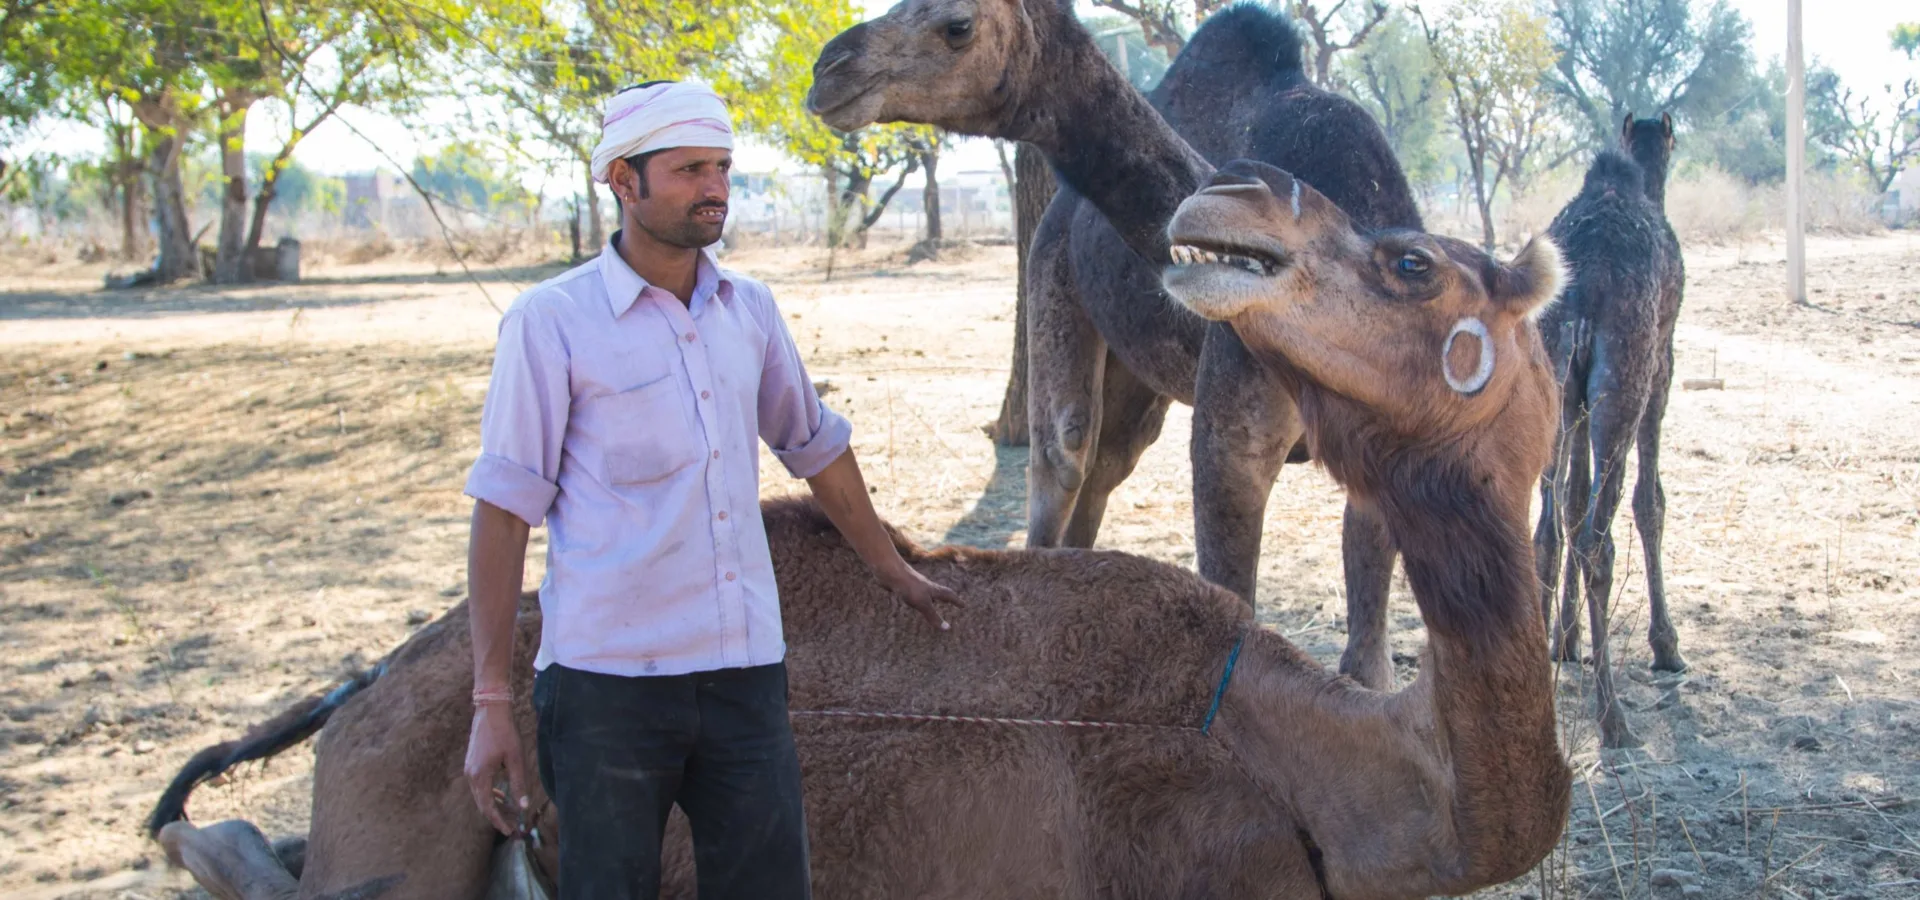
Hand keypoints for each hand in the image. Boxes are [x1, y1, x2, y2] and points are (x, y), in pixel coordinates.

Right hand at [464, 702, 529, 835]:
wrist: (491, 710)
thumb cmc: (505, 732)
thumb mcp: (515, 758)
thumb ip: (518, 783)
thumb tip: (523, 806)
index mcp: (480, 776)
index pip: (487, 807)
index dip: (498, 821)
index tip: (509, 831)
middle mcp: (471, 775)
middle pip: (481, 804)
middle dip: (496, 817)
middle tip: (511, 827)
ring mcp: (469, 769)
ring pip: (480, 795)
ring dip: (493, 806)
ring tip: (509, 814)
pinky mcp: (472, 763)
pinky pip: (479, 785)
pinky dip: (490, 794)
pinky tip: (501, 795)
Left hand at [881, 564, 963, 630]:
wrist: (891, 572)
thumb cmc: (909, 587)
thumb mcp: (923, 604)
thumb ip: (933, 616)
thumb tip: (947, 629)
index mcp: (933, 590)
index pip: (949, 595)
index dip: (956, 601)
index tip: (964, 605)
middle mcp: (926, 586)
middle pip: (939, 592)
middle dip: (945, 598)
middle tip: (950, 602)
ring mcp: (915, 586)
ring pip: (926, 593)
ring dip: (931, 598)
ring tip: (933, 603)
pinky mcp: (904, 587)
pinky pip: (913, 594)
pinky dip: (917, 598)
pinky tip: (911, 600)